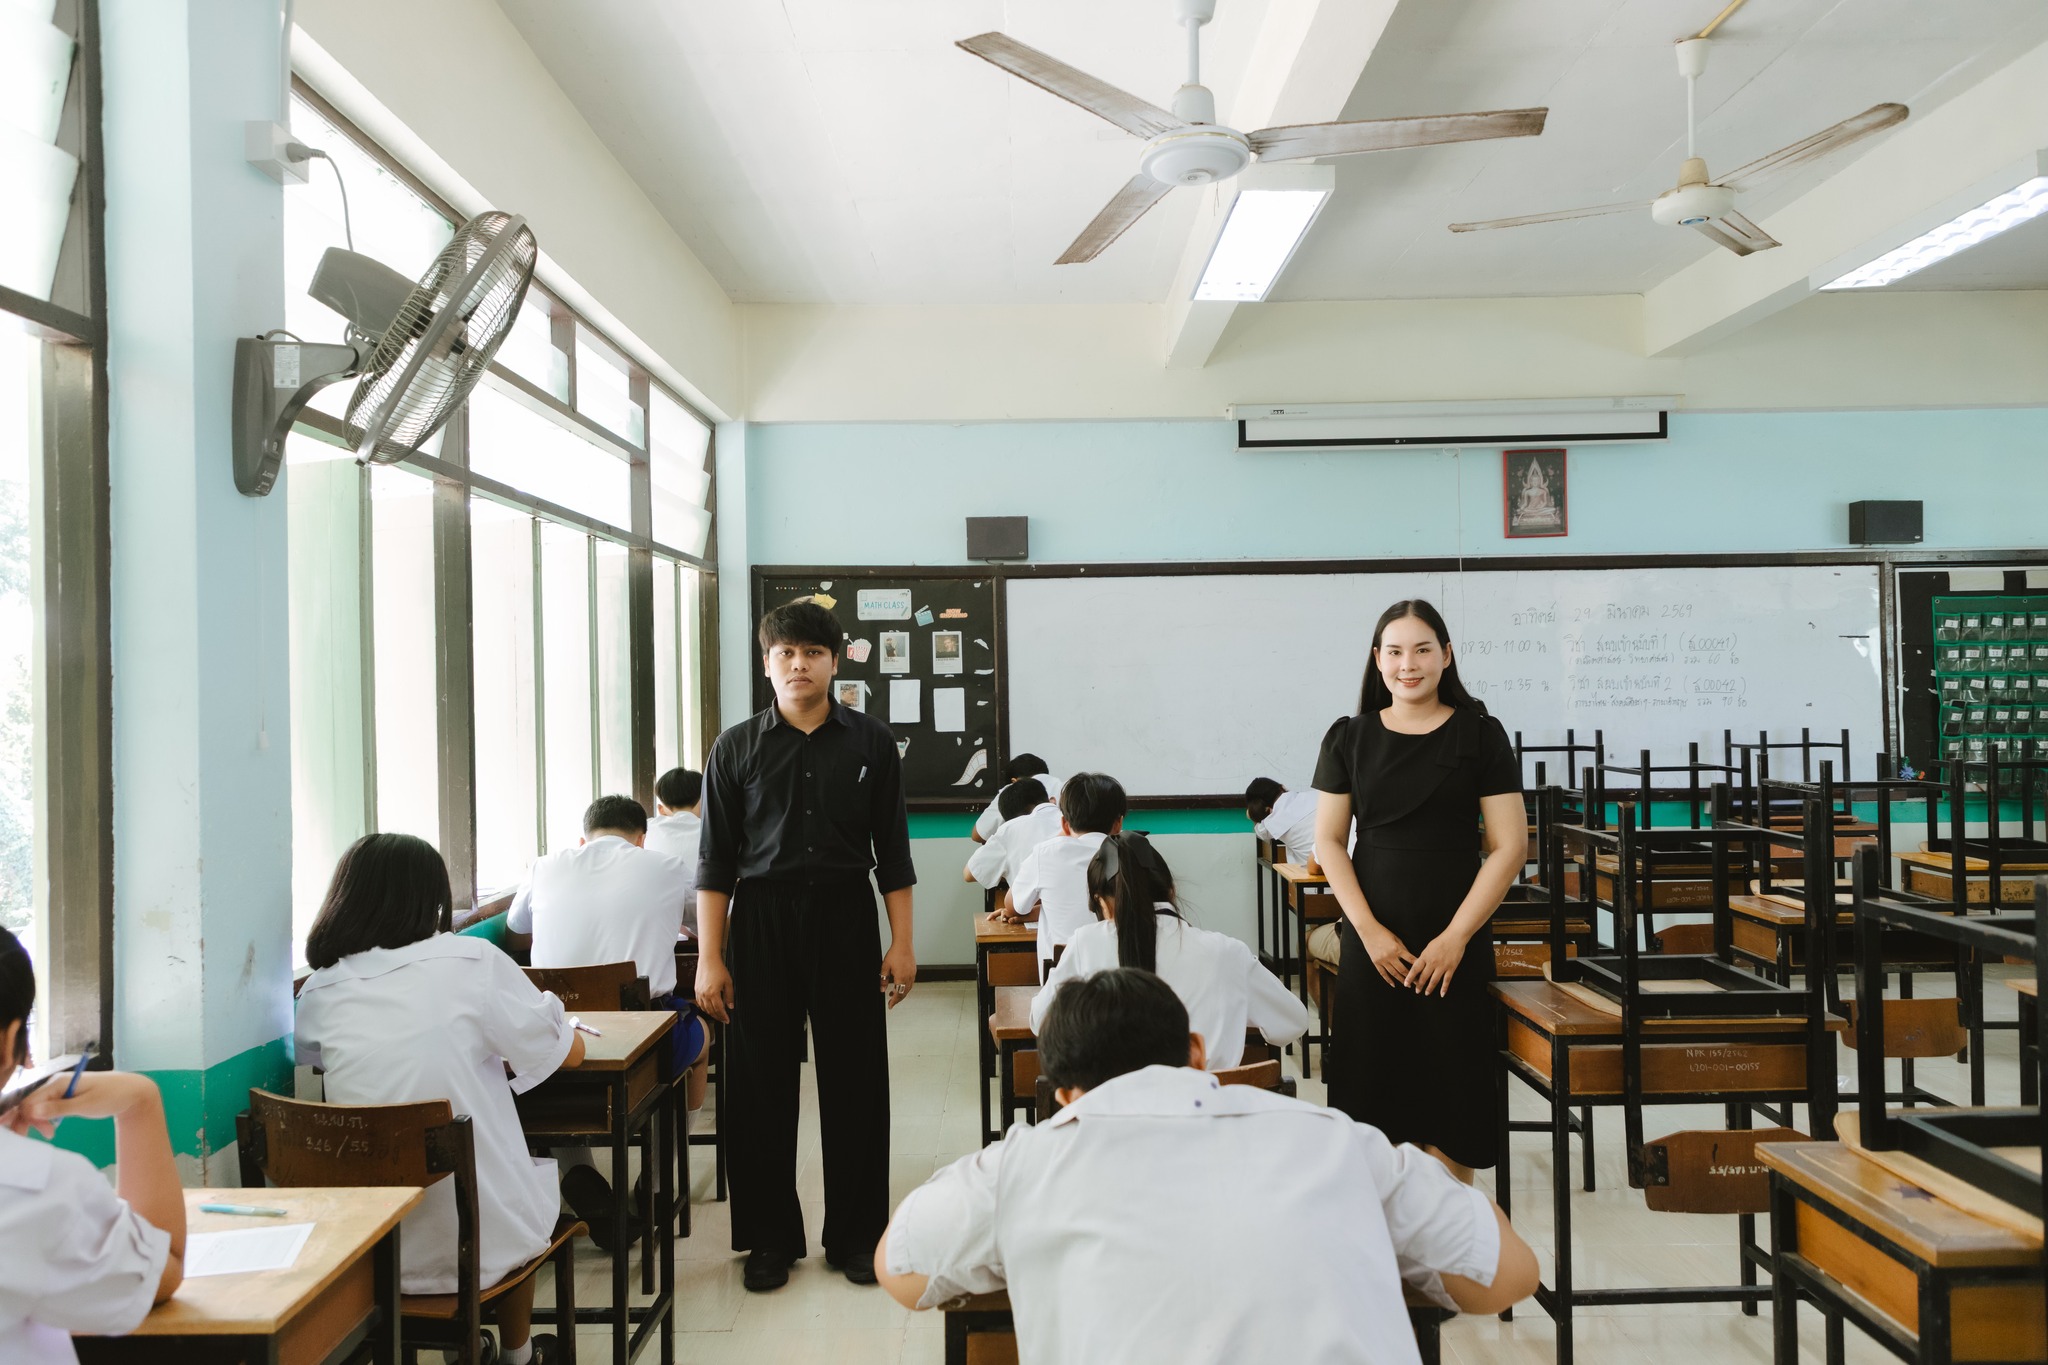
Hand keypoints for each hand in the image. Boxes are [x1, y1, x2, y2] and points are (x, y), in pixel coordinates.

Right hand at [4, 1071, 158, 1139]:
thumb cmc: (111, 1096)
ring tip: (51, 1133)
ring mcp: (61, 1088)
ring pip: (38, 1105)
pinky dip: (46, 1117)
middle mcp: (56, 1083)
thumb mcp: (86, 1105)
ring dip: (38, 1120)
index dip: (28, 1118)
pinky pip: (47, 1105)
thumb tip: (32, 1111)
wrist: (132, 1091)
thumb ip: (59, 1108)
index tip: (42, 1132)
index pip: (30, 1101)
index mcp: (59, 1082)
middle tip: (48, 1135)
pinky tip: (52, 1127)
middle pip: (31, 1103)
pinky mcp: (66, 1094)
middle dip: (31, 1121)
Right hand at [695, 956, 733, 1023]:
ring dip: (711, 1013)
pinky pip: (699, 1003)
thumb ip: (729, 996)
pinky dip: (704, 1008)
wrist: (708, 960)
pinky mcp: (696, 990)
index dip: (723, 1016)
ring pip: (704, 1008)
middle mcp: (704, 994)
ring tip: (717, 1015)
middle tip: (723, 1020)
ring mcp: (699, 993)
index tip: (727, 1020)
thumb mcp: (728, 982)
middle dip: (718, 1017)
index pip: (719, 1009)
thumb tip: (730, 1006)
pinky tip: (709, 1008)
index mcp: (713, 993)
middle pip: (711, 1011)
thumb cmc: (718, 969)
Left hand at [880, 941, 917, 1008]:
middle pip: (904, 993)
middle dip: (898, 999)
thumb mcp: (885, 967)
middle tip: (891, 1002)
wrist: (903, 944)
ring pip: (908, 988)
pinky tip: (900, 984)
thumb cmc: (895, 953)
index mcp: (901, 978)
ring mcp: (912, 974)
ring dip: (902, 993)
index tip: (890, 1006)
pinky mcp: (914, 971)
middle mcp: (909, 977)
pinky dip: (905, 987)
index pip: (898, 994)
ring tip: (893, 993)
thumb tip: (882, 989)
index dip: (894, 1001)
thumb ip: (883, 980)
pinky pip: (911, 983)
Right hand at [1359, 922, 1415, 987]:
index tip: (1422, 972)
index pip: (1410, 959)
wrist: (1368, 930)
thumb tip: (1409, 958)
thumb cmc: (1384, 932)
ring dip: (1401, 980)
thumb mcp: (1396, 938)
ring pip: (1393, 973)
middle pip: (1403, 970)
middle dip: (1411, 977)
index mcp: (1397, 949)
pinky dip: (1388, 980)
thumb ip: (1403, 948)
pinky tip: (1393, 984)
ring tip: (1407, 985)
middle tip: (1417, 983)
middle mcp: (1390, 956)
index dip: (1417, 966)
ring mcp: (1382, 960)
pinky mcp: (1376, 962)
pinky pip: (1383, 973)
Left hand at [1404, 931, 1468, 996]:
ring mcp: (1442, 966)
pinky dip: (1444, 988)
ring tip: (1426, 993)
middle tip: (1417, 991)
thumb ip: (1424, 957)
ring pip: (1434, 980)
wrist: (1454, 937)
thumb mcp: (1428, 947)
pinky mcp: (1451, 968)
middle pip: (1424, 977)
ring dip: (1429, 988)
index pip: (1415, 969)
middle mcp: (1432, 963)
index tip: (1406, 983)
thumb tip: (1419, 966)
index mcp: (1425, 956)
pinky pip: (1447, 980)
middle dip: (1419, 985)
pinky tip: (1442, 994)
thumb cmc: (1441, 941)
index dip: (1410, 977)